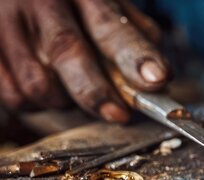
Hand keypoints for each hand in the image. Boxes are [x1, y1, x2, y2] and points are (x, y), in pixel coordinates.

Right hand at [0, 0, 168, 121]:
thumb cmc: (68, 4)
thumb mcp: (103, 4)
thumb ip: (132, 34)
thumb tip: (159, 74)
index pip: (109, 25)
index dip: (134, 57)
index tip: (156, 80)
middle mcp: (39, 3)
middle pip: (67, 53)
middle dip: (97, 92)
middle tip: (119, 115)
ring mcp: (5, 26)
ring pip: (39, 84)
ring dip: (66, 102)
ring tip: (79, 93)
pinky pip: (14, 96)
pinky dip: (38, 105)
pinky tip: (51, 90)